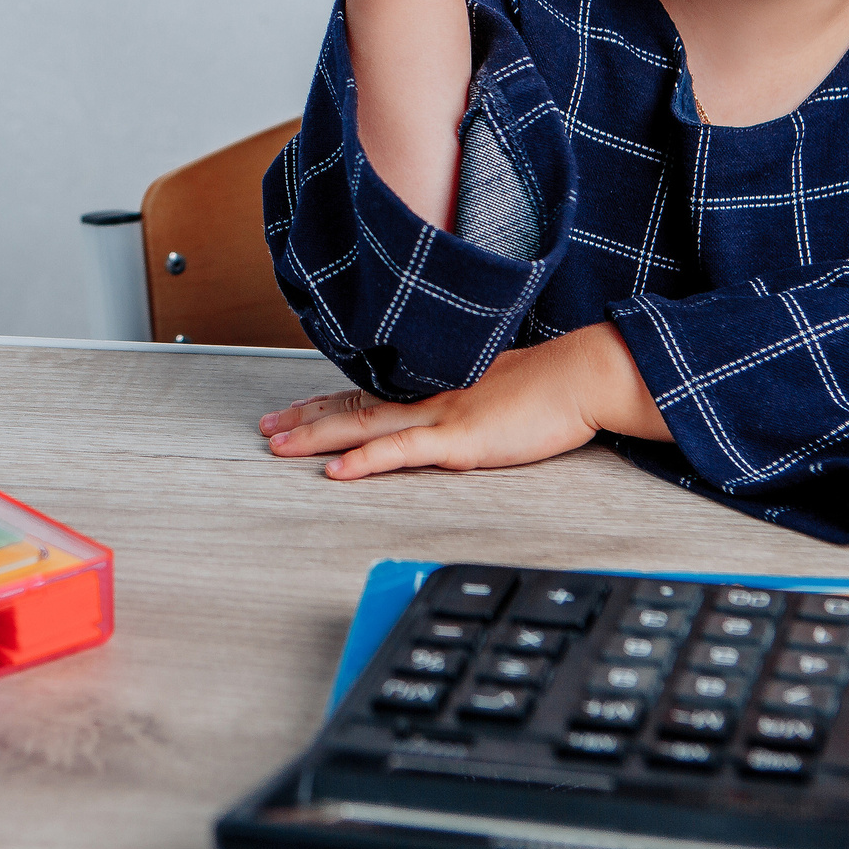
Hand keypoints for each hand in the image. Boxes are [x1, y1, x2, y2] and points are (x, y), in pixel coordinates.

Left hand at [255, 324, 671, 478]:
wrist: (582, 376)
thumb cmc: (548, 386)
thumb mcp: (493, 389)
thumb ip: (464, 400)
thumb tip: (450, 414)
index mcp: (433, 384)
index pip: (366, 392)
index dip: (325, 401)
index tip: (292, 409)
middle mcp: (426, 394)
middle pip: (352, 406)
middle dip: (304, 419)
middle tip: (266, 429)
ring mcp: (439, 415)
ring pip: (363, 426)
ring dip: (316, 436)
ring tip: (278, 446)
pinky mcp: (459, 439)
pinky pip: (401, 452)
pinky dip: (365, 462)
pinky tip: (336, 472)